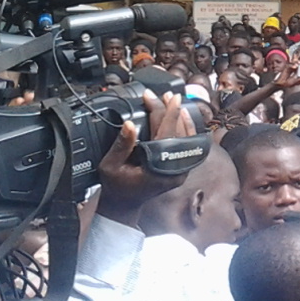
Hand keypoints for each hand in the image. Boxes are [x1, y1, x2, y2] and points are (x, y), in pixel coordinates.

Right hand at [96, 91, 195, 223]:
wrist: (124, 205)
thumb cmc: (116, 186)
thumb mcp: (111, 165)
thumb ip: (121, 145)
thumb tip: (129, 124)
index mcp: (156, 169)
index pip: (164, 134)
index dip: (161, 112)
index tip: (156, 97)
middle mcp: (173, 171)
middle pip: (179, 134)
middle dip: (173, 111)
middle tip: (167, 95)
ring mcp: (180, 172)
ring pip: (189, 139)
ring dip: (182, 118)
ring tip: (175, 102)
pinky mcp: (181, 170)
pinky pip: (189, 146)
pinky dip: (186, 129)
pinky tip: (182, 118)